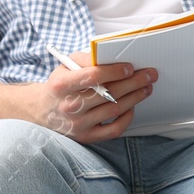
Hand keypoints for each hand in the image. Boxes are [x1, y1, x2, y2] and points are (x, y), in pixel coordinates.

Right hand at [35, 51, 156, 142]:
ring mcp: (78, 124)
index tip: (130, 67)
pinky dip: (127, 118)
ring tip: (146, 87)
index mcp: (61, 85)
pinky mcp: (86, 137)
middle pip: (108, 93)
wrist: (43, 111)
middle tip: (150, 74)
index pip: (92, 77)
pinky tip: (132, 107)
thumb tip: (113, 56)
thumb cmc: (60, 84)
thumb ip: (88, 58)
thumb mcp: (67, 65)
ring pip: (114, 110)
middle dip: (134, 82)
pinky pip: (113, 130)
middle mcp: (69, 106)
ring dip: (135, 97)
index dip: (114, 71)